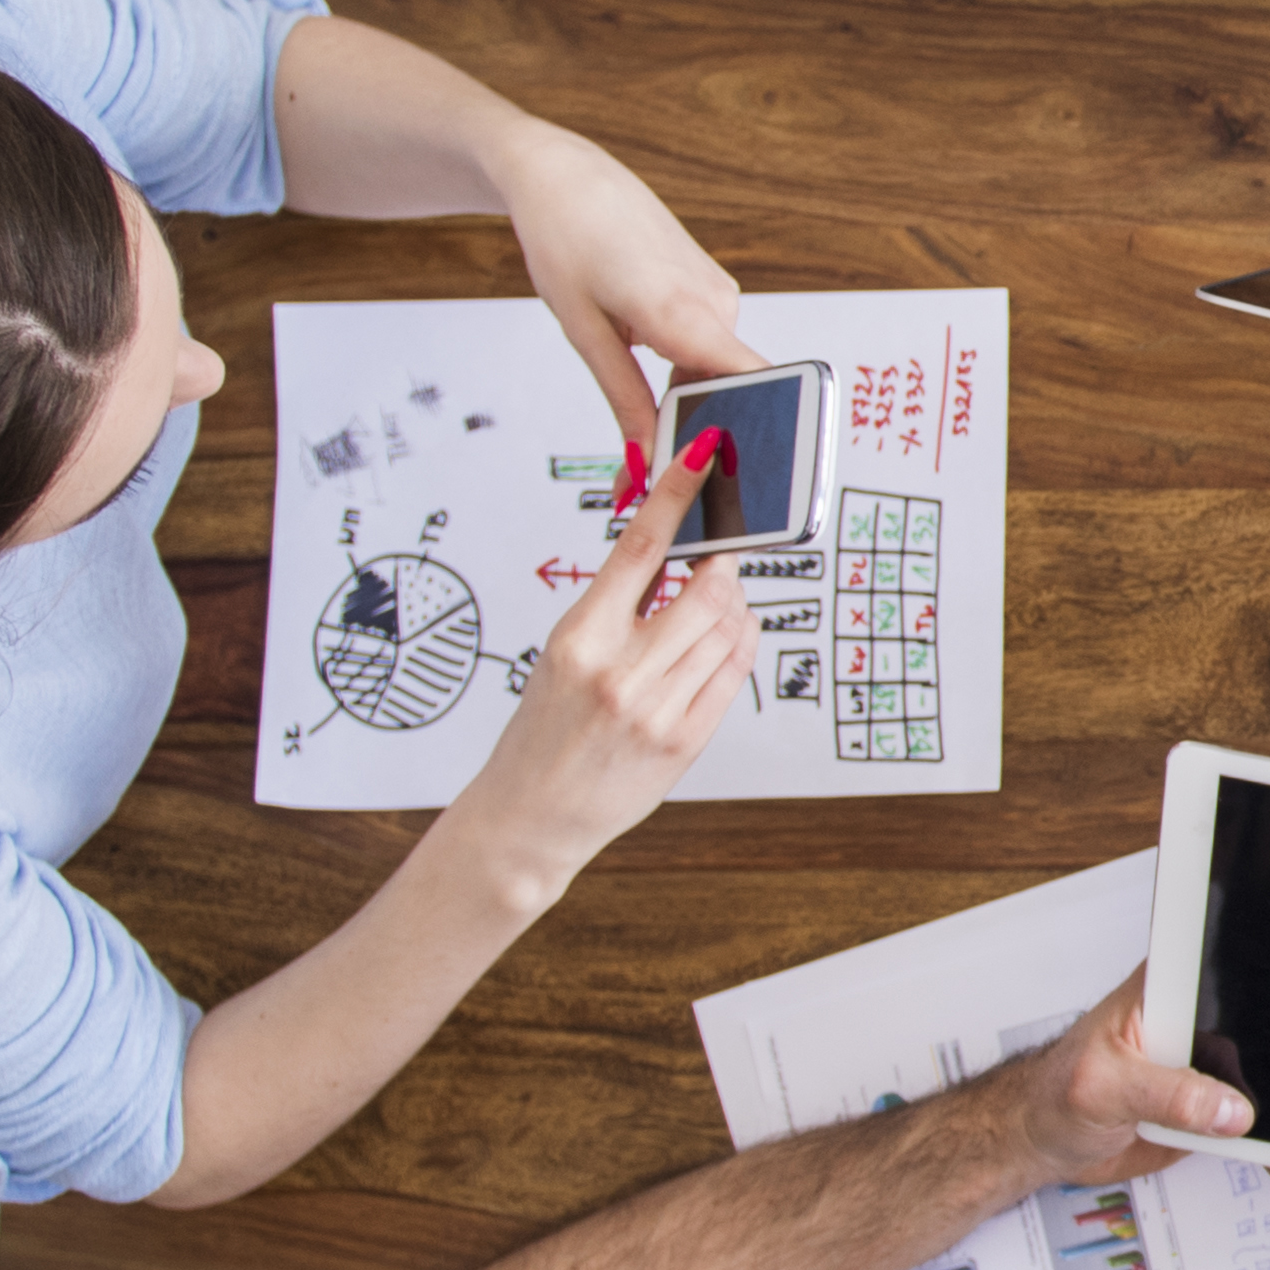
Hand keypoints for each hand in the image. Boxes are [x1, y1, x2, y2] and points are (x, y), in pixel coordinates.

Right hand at [454, 445, 752, 896]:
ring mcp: (656, 710)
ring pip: (729, 629)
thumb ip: (614, 606)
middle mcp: (619, 671)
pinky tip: (728, 638)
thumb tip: (666, 548)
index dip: (676, 492)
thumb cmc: (542, 730)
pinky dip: (740, 645)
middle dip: (721, 564)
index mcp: (579, 637)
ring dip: (734, 607)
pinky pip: (734, 674)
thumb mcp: (562, 654)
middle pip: (706, 589)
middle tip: (719, 555)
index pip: (640, 546)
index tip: (702, 453)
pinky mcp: (684, 743)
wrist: (529, 816)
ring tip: (716, 606)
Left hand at [496, 126, 755, 464]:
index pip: (757, 382)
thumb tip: (647, 458)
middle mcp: (715, 300)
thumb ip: (625, 400)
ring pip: (714, 365)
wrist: (563, 175)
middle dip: (693, 427)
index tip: (721, 471)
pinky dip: (680, 361)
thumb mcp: (585, 333)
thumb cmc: (565, 238)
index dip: (750, 431)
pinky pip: (706, 339)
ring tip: (634, 403)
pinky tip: (639, 349)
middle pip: (729, 386)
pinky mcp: (709, 284)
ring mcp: (717, 290)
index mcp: (683, 312)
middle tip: (640, 467)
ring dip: (682, 392)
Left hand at [998, 971, 1269, 1209]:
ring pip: (1263, 1090)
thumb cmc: (1053, 1094)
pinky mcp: (1206, 1108)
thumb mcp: (1104, 1087)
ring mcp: (1203, 1068)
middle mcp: (1194, 1023)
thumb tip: (1230, 1110)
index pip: (1230, 976)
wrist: (1039, 1141)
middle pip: (1263, 1035)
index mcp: (1167, 991)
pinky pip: (1250, 1131)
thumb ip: (1166, 1094)